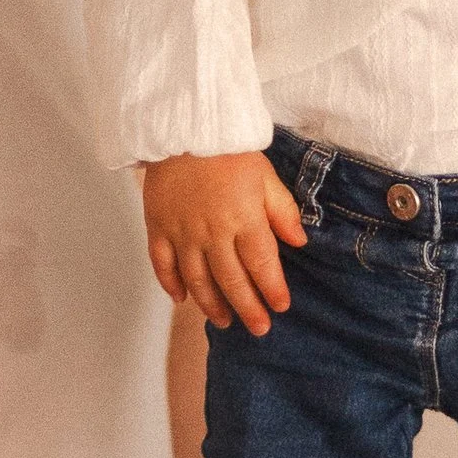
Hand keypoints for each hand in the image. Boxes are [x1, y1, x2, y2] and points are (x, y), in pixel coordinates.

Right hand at [142, 152, 304, 336]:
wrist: (183, 127)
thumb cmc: (228, 150)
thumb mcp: (265, 176)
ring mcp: (182, 232)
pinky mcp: (158, 227)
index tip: (280, 307)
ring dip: (212, 305)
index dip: (272, 289)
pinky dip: (170, 284)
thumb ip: (283, 211)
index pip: (261, 265)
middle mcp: (213, 232)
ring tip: (224, 322)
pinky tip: (181, 299)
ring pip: (197, 280)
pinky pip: (162, 264)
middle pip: (232, 280)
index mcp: (244, 219)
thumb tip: (299, 242)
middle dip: (248, 308)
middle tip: (259, 329)